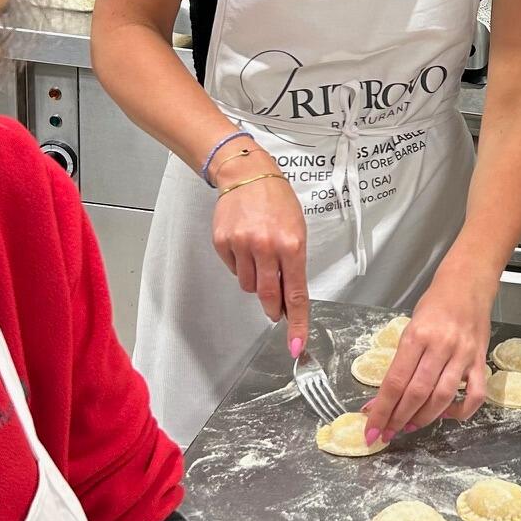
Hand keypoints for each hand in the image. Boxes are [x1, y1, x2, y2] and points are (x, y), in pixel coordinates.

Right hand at [210, 149, 310, 349]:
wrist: (247, 174)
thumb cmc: (277, 201)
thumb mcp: (297, 230)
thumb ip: (294, 265)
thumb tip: (289, 299)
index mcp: (291, 245)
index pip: (296, 294)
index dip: (297, 324)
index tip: (297, 346)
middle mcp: (266, 247)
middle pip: (269, 296)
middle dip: (273, 308)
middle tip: (275, 309)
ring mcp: (242, 245)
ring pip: (249, 285)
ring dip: (256, 280)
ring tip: (260, 256)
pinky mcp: (222, 243)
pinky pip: (233, 269)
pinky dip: (240, 265)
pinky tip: (244, 246)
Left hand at [363, 271, 492, 447]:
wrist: (467, 283)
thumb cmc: (434, 305)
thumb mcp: (410, 328)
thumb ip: (401, 362)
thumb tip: (382, 397)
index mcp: (416, 336)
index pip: (395, 382)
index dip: (382, 410)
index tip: (372, 429)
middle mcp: (440, 346)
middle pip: (417, 393)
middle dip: (399, 418)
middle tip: (388, 432)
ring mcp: (463, 354)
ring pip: (443, 397)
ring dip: (424, 418)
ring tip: (410, 425)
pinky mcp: (480, 360)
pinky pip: (475, 394)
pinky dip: (461, 411)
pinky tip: (446, 415)